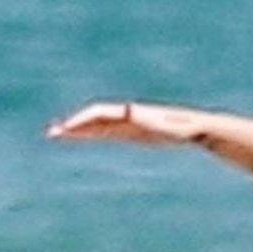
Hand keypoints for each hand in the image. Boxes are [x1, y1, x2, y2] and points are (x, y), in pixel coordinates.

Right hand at [45, 100, 203, 145]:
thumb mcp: (174, 126)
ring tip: (59, 135)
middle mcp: (128, 116)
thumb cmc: (187, 129)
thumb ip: (160, 122)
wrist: (199, 128)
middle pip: (96, 119)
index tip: (68, 128)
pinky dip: (93, 134)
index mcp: (134, 113)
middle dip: (75, 125)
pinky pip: (108, 132)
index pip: (102, 113)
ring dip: (80, 130)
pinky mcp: (134, 132)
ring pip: (99, 126)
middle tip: (54, 132)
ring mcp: (129, 124)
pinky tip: (82, 138)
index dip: (84, 120)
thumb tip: (141, 113)